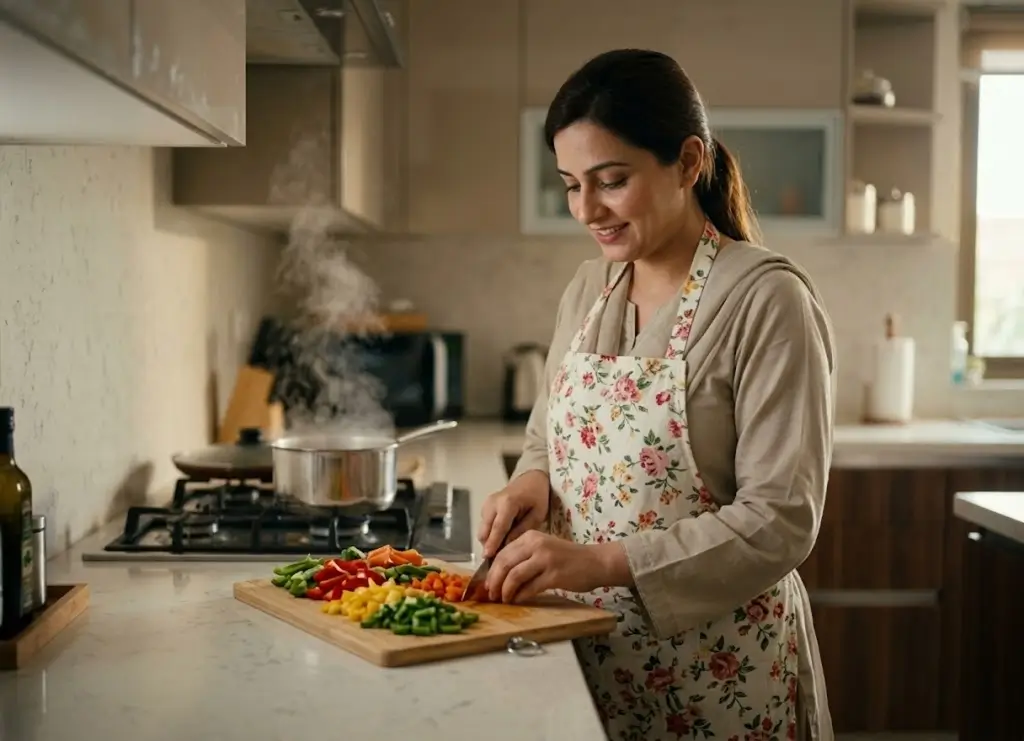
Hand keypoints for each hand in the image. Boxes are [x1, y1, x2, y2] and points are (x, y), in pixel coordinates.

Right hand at [477, 470, 549, 557]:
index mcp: (508, 503)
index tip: (488, 557)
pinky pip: (484, 525)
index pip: (498, 527)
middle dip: (489, 546)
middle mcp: (493, 503)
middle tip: (497, 561)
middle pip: (485, 530)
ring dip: (489, 541)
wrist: (530, 480)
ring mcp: (487, 504)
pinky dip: (490, 534)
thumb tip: (509, 545)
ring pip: (482, 529)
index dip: (493, 543)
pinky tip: (501, 539)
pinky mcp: (485, 507)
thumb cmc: (537, 497)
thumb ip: (523, 529)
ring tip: (501, 551)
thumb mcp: (537, 514)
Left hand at [484, 530, 630, 603]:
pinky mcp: (554, 575)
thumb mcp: (543, 549)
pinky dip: (521, 596)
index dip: (491, 570)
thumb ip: (524, 556)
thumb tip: (499, 574)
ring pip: (514, 576)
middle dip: (494, 581)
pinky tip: (518, 601)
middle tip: (491, 594)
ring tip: (504, 599)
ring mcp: (546, 559)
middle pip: (504, 563)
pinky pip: (530, 588)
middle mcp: (536, 544)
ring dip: (506, 591)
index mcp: (530, 536)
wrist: (596, 562)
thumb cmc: (568, 558)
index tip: (488, 584)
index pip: (502, 553)